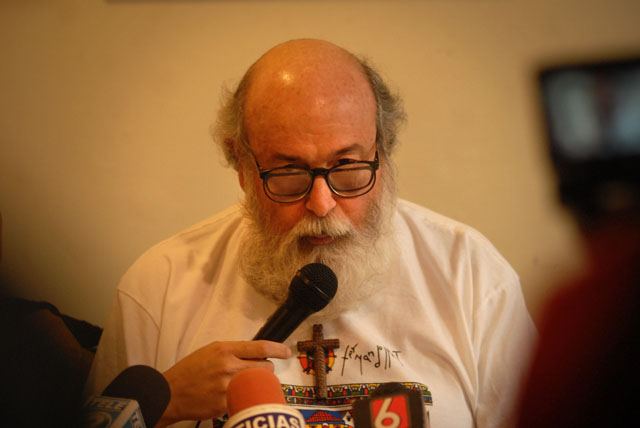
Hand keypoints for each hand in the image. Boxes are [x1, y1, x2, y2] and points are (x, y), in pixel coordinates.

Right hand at [155, 340, 290, 426]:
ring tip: (248, 385)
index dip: (278, 349)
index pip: (260, 347)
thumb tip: (255, 354)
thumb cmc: (190, 371)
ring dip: (258, 385)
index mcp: (225, 349)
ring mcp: (228, 386)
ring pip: (258, 384)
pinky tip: (236, 398)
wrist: (170, 393)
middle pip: (264, 367)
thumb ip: (232, 351)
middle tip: (257, 373)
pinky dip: (244, 398)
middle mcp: (228, 366)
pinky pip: (245, 399)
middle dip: (265, 370)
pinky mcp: (226, 404)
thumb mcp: (210, 351)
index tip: (287, 352)